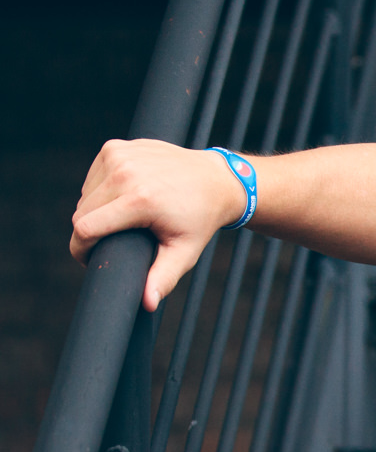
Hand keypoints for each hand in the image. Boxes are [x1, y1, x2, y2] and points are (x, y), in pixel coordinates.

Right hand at [70, 140, 248, 311]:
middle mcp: (126, 173)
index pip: (86, 228)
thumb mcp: (184, 252)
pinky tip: (126, 194)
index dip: (82, 249)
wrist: (217, 180)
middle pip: (82, 213)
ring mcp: (119, 156)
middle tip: (116, 240)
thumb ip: (163, 278)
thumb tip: (147, 304)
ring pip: (85, 195)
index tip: (90, 260)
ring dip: (97, 210)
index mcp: (140, 200)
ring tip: (126, 217)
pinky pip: (93, 177)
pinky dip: (102, 189)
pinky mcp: (115, 147)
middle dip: (92, 232)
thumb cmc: (200, 219)